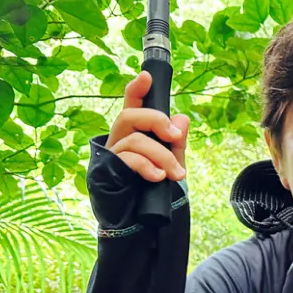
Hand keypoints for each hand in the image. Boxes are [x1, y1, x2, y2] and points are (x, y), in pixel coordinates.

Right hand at [104, 69, 188, 183]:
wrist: (135, 217)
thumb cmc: (150, 185)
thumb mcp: (171, 162)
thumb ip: (176, 142)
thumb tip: (182, 119)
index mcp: (133, 133)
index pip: (132, 105)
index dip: (137, 89)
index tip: (147, 76)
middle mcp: (119, 139)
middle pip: (131, 116)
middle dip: (157, 121)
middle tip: (175, 137)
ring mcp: (112, 155)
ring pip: (135, 140)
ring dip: (162, 155)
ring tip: (176, 173)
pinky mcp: (109, 171)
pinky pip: (129, 159)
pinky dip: (148, 167)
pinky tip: (160, 176)